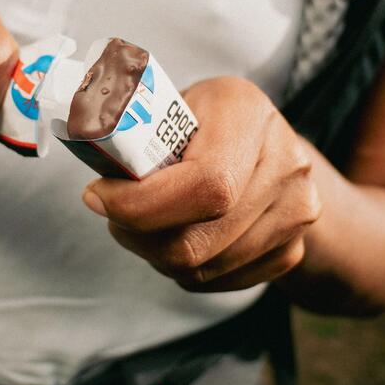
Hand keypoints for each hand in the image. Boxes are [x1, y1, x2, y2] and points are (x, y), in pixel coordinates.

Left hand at [81, 77, 321, 291]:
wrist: (271, 144)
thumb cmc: (205, 120)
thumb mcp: (173, 103)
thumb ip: (137, 129)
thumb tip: (89, 158)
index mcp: (248, 114)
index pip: (206, 184)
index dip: (143, 205)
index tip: (98, 196)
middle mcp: (286, 164)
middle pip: (199, 241)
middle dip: (138, 236)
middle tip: (113, 214)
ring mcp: (296, 212)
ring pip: (204, 269)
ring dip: (157, 254)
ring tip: (144, 223)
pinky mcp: (291, 251)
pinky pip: (220, 281)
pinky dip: (186, 269)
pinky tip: (177, 234)